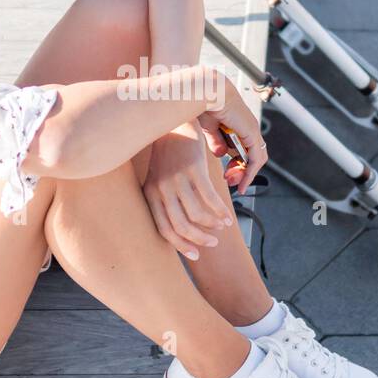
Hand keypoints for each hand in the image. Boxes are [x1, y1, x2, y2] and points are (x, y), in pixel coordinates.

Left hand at [143, 122, 234, 260]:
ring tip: (223, 226)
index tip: (196, 255)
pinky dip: (220, 210)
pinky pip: (209, 198)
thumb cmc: (168, 155)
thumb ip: (166, 200)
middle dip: (200, 239)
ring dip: (212, 225)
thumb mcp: (159, 179)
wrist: (172, 123)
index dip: (181, 246)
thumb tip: (183, 227)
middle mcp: (161, 189)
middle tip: (213, 242)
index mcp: (150, 195)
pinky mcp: (193, 169)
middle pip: (181, 226)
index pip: (164, 230)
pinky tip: (227, 214)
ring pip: (196, 215)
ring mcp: (176, 179)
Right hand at [198, 71, 266, 194]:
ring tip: (235, 183)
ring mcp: (252, 130)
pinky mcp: (252, 133)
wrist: (207, 91)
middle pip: (252, 156)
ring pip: (256, 159)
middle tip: (231, 181)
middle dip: (241, 172)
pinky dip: (250, 172)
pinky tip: (242, 181)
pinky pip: (256, 159)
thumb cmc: (204, 103)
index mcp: (238, 124)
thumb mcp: (210, 127)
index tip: (227, 174)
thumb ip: (216, 141)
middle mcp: (248, 127)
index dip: (237, 164)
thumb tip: (220, 154)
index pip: (244, 149)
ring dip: (246, 174)